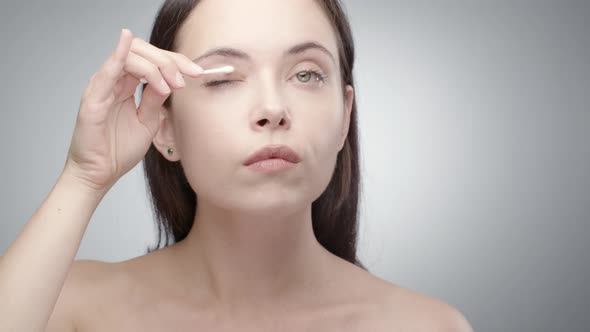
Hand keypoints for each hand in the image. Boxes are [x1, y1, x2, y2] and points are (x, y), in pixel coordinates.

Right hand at [63, 29, 202, 191]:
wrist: (100, 174)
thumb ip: (156, 98)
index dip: (176, 61)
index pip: (151, 59)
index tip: (198, 72)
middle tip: (186, 79)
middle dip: (169, 61)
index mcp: (126, 84)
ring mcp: (101, 87)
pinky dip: (116, 55)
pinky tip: (126, 43)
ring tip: (170, 87)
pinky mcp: (92, 100)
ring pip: (129, 58)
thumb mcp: (148, 120)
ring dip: (155, 67)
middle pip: (142, 52)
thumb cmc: (119, 149)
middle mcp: (113, 81)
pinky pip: (105, 72)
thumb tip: (172, 80)